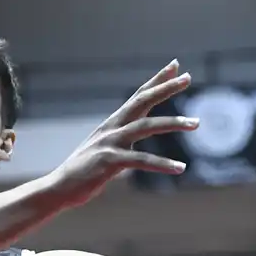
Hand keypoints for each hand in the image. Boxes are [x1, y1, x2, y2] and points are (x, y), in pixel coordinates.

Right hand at [44, 61, 197, 207]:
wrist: (58, 188)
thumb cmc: (82, 172)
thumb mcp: (104, 152)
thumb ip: (120, 146)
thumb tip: (133, 148)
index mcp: (112, 124)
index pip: (138, 96)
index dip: (156, 80)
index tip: (175, 66)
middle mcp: (112, 128)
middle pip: (142, 101)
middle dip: (165, 88)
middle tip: (188, 77)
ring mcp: (110, 143)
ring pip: (147, 126)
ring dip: (173, 123)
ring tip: (196, 123)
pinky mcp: (110, 162)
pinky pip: (141, 161)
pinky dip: (162, 164)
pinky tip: (180, 168)